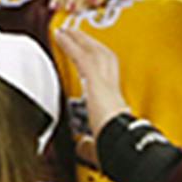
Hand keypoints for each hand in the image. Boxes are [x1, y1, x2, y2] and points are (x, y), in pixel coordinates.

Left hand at [52, 28, 128, 166]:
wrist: (121, 148)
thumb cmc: (113, 150)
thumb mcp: (97, 147)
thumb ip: (89, 144)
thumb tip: (82, 146)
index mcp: (115, 104)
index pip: (107, 77)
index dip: (99, 65)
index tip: (88, 57)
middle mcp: (114, 90)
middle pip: (105, 58)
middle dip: (92, 44)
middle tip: (77, 34)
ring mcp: (107, 84)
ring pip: (95, 52)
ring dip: (81, 39)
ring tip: (67, 30)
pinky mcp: (97, 82)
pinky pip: (82, 57)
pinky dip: (71, 45)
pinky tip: (61, 36)